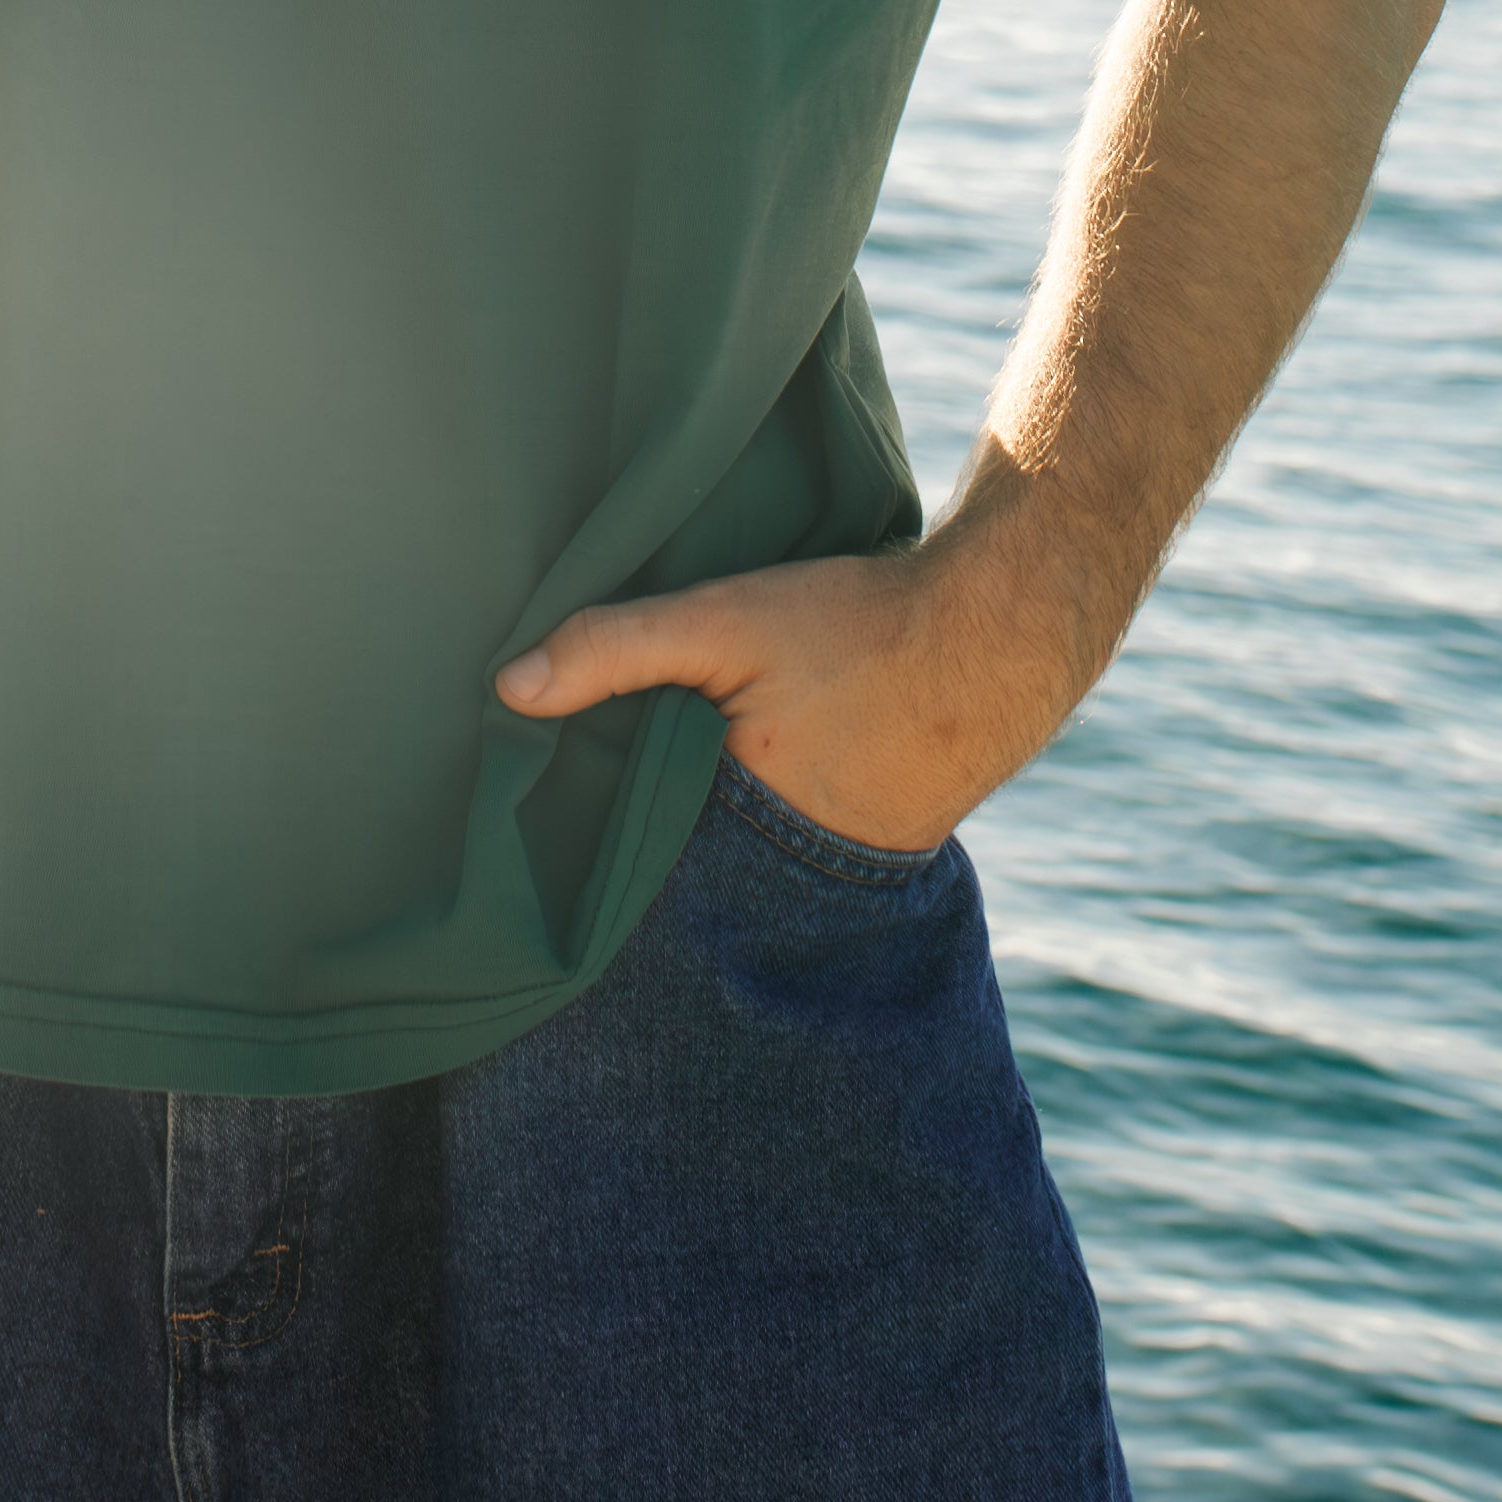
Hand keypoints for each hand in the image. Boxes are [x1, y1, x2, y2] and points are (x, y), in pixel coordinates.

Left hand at [493, 476, 1093, 855]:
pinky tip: (706, 782)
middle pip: (661, 879)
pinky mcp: (847, 854)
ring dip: (671, 840)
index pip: (618, 872)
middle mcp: (769, 882)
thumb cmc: (858, 630)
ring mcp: (815, 878)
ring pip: (710, 867)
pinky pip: (760, 854)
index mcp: (727, 837)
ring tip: (615, 797)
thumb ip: (617, 647)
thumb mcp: (725, 620)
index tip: (511, 826)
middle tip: (544, 820)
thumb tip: (508, 687)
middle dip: (611, 853)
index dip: (564, 849)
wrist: (994, 640)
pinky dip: (728, 827)